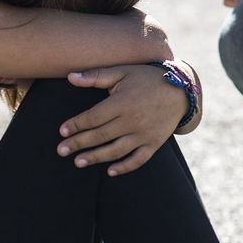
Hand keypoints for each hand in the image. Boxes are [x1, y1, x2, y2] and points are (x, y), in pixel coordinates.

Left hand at [56, 64, 185, 175]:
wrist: (181, 89)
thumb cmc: (146, 78)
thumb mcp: (122, 71)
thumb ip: (96, 75)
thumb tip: (70, 77)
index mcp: (123, 102)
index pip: (93, 117)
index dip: (76, 125)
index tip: (62, 131)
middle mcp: (132, 120)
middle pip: (100, 136)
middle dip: (78, 144)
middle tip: (61, 151)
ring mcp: (144, 134)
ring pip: (116, 150)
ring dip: (96, 158)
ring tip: (78, 162)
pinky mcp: (154, 143)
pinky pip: (138, 159)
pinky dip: (124, 167)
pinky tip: (110, 171)